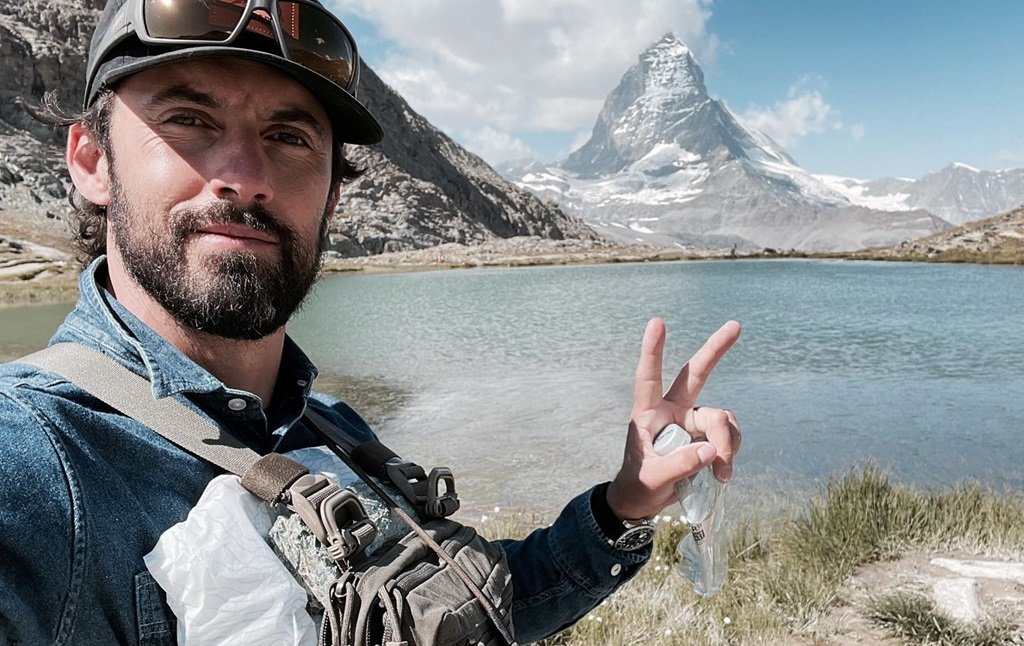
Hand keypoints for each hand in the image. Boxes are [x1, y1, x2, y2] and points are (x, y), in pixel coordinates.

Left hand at [606, 319, 741, 520]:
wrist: (643, 502)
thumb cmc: (638, 484)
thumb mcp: (652, 478)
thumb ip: (679, 465)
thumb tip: (710, 451)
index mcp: (648, 413)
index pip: (649, 377)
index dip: (653, 351)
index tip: (657, 322)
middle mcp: (672, 410)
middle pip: (695, 374)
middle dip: (715, 351)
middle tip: (735, 325)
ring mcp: (691, 422)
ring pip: (720, 418)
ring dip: (728, 443)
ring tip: (723, 472)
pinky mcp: (705, 437)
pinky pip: (728, 436)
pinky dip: (731, 453)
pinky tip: (723, 474)